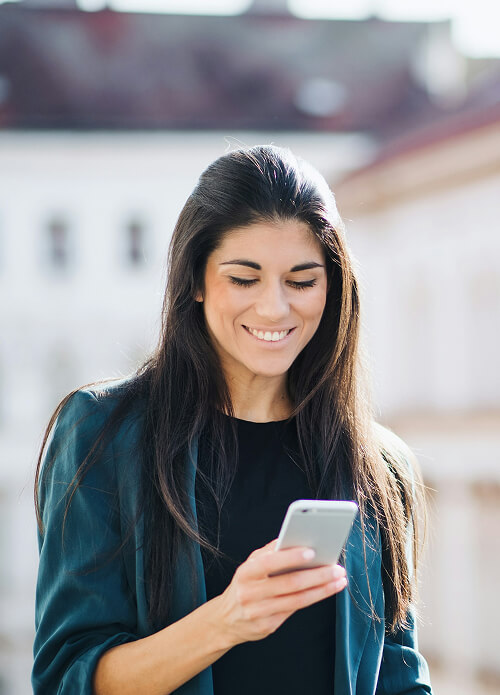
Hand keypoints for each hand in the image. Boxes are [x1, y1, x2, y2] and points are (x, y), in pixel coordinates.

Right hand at [215, 538, 346, 647]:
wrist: (225, 620)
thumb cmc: (245, 585)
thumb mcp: (250, 565)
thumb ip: (270, 553)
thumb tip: (295, 538)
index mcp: (246, 572)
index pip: (270, 562)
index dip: (291, 557)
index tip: (313, 551)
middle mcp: (250, 593)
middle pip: (290, 583)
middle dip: (317, 575)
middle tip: (337, 568)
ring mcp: (259, 612)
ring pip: (297, 600)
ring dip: (322, 590)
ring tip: (338, 580)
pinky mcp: (268, 626)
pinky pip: (294, 611)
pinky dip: (313, 599)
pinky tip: (325, 591)